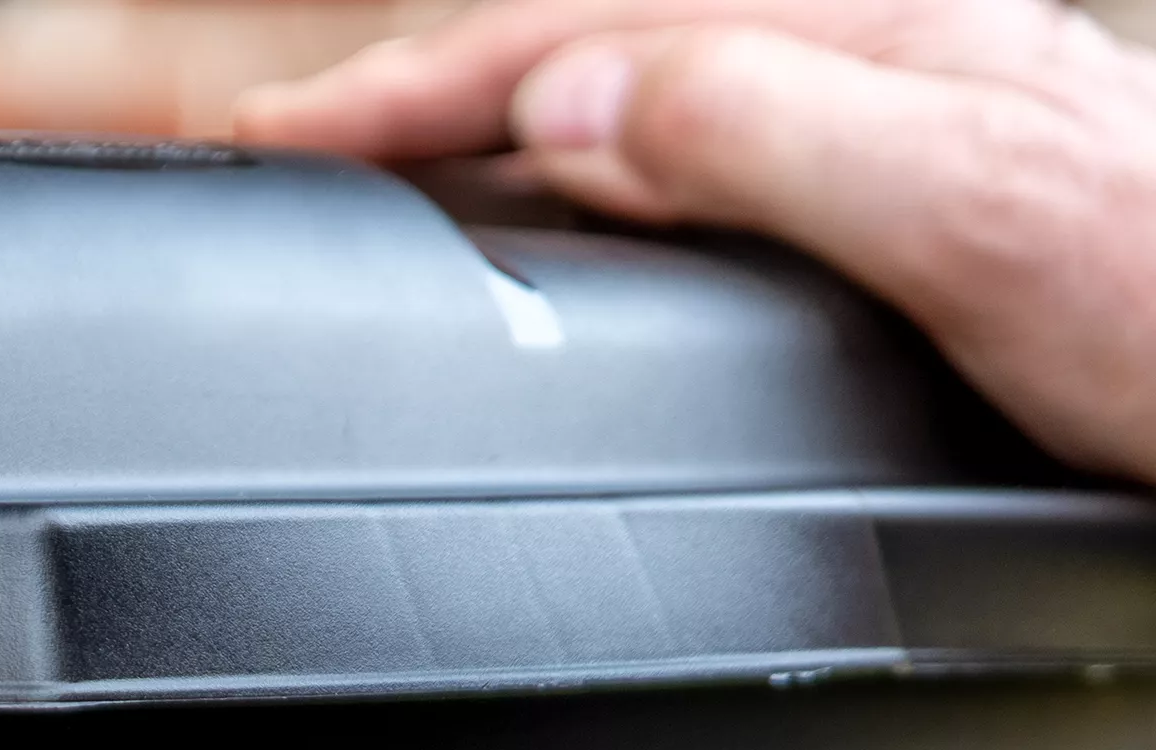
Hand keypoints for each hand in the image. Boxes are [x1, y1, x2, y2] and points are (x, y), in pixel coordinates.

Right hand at [236, 0, 1155, 484]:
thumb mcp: (965, 211)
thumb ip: (765, 134)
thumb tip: (571, 103)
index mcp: (870, 42)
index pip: (581, 39)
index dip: (412, 85)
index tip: (278, 137)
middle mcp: (888, 62)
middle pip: (604, 43)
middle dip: (429, 87)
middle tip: (291, 144)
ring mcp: (911, 127)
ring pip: (657, 93)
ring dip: (511, 122)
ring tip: (398, 165)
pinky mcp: (934, 201)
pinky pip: (717, 158)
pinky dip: (609, 177)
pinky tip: (595, 216)